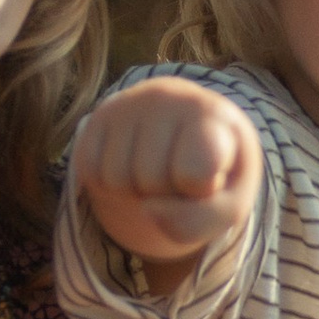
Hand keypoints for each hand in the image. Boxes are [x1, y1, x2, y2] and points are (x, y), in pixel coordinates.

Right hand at [73, 78, 260, 273]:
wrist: (187, 133)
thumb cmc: (214, 172)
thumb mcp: (227, 203)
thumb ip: (202, 220)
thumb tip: (148, 211)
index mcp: (212, 113)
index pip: (196, 170)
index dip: (199, 188)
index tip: (212, 173)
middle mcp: (166, 98)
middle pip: (151, 180)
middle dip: (166, 191)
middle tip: (179, 172)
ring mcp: (126, 104)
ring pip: (116, 179)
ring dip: (137, 190)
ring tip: (158, 167)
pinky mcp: (96, 117)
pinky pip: (91, 173)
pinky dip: (110, 185)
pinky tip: (133, 164)